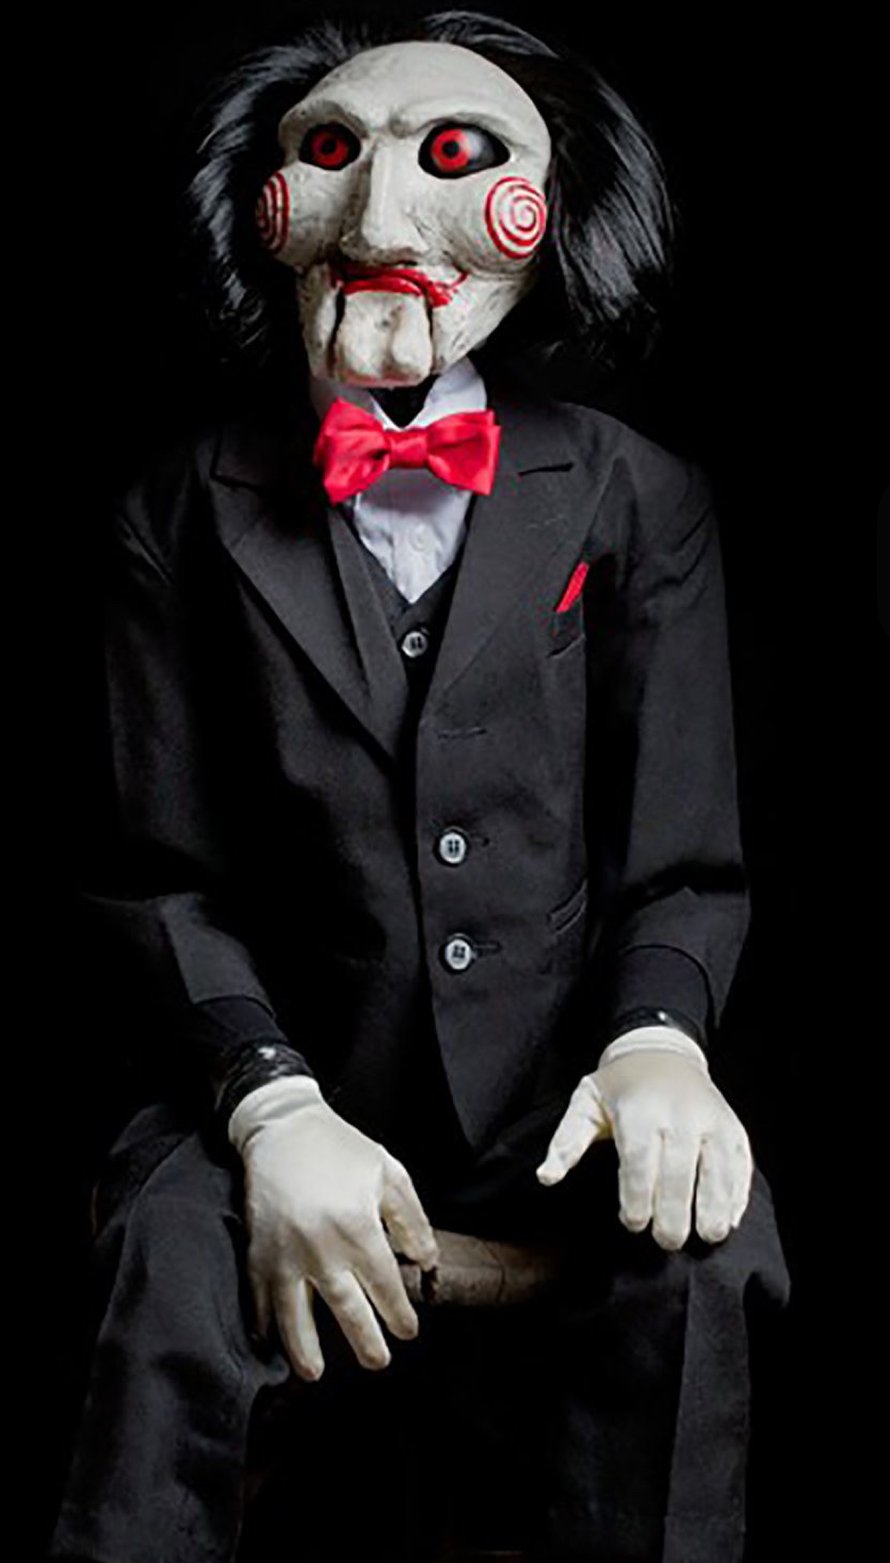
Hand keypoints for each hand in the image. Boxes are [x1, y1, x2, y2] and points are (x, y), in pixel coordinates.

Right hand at [230, 1078, 439, 1379]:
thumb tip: (425, 1262)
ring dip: (305, 1350)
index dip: (399, 1314)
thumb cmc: (340, 1149)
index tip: (408, 1332)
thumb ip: (410, 1220)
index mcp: (358, 1228)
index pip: (385, 1287)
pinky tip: (271, 1341)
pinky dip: (264, 1325)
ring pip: (295, 1317)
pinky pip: (260, 1299)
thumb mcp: (388, 1173)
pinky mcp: (257, 1254)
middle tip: (378, 1363)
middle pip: (347, 1312)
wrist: (282, 1129)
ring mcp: (284, 1256)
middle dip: (365, 1343)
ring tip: (315, 1373)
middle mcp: (321, 1249)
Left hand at [535, 1042, 752, 1249]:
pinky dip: (738, 1192)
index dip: (637, 1197)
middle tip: (667, 1241)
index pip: (640, 1161)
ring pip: (718, 1168)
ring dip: (715, 1206)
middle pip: (680, 1171)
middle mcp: (680, 1114)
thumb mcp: (585, 1102)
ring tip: (708, 1236)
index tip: (632, 1224)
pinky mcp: (732, 1127)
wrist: (662, 1052)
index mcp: (640, 1110)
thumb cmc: (619, 1087)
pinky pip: (740, 1162)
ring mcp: (711, 1119)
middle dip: (674, 1211)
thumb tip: (546, 1177)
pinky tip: (730, 1218)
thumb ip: (566, 1141)